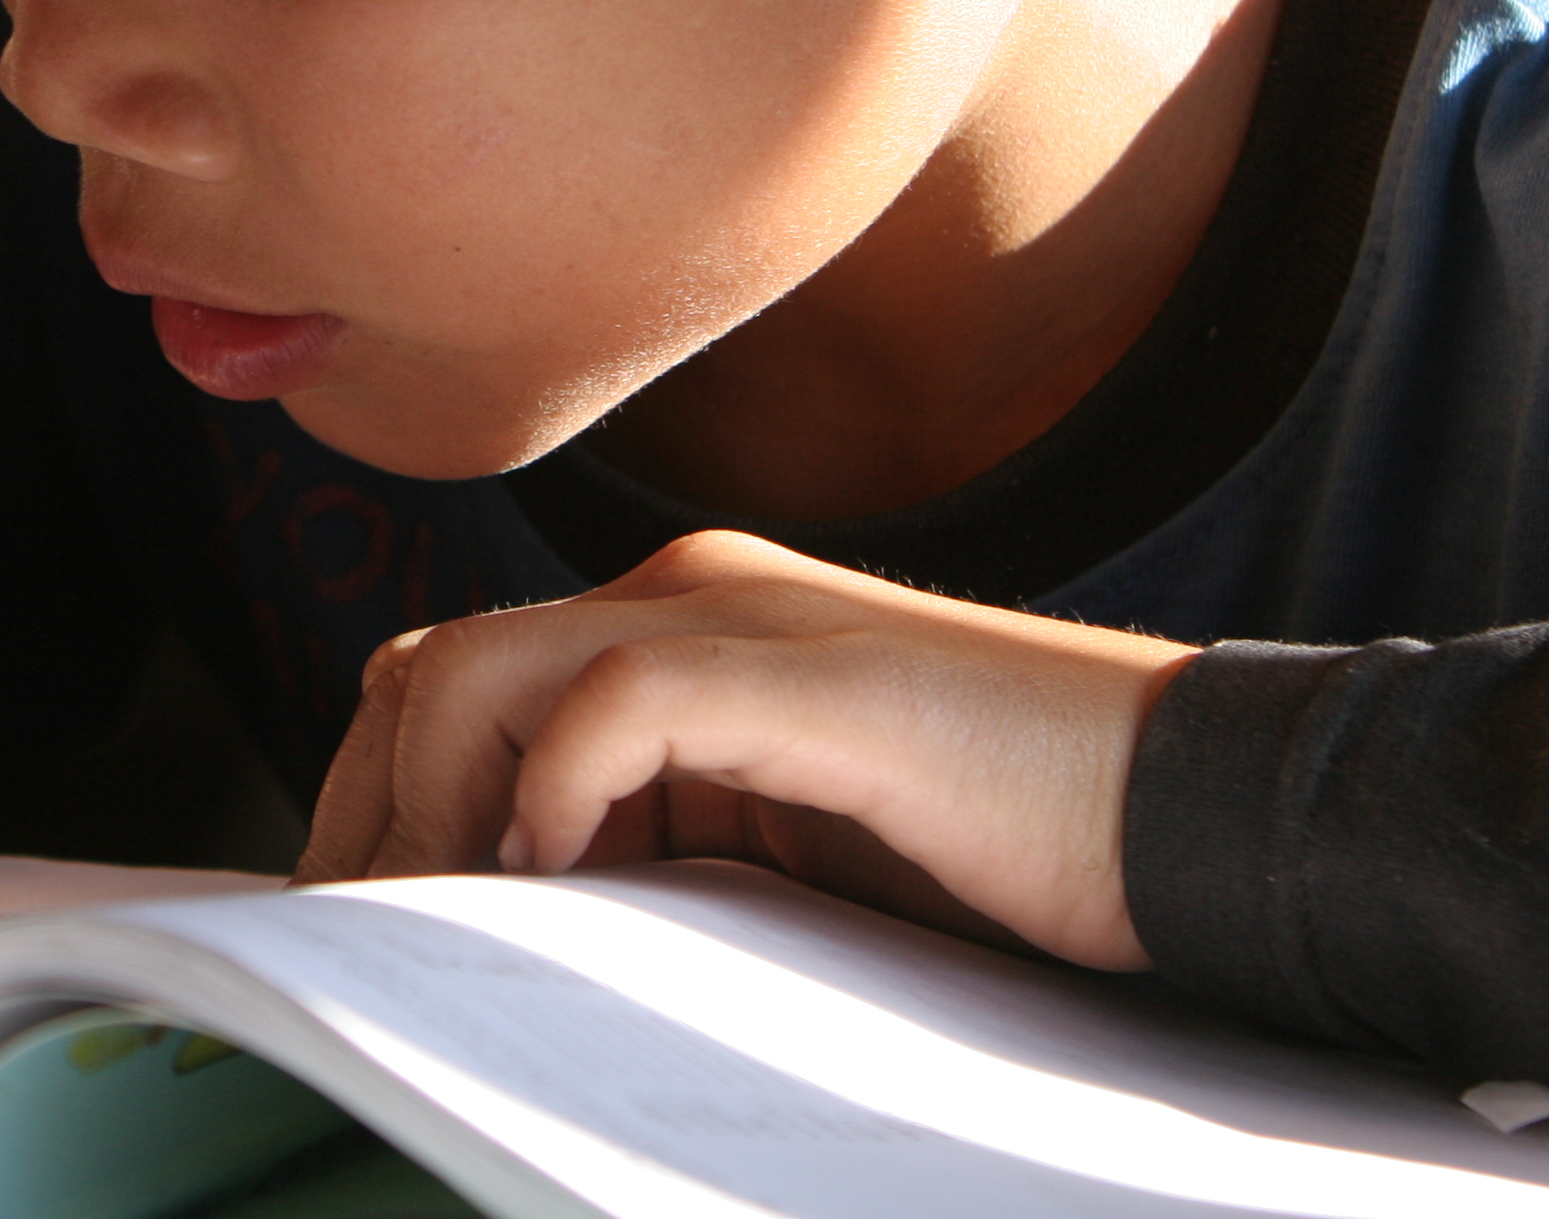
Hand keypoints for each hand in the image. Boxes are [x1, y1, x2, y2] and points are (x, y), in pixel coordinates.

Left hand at [295, 530, 1192, 968]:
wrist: (1196, 816)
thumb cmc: (999, 856)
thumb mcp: (772, 859)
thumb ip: (651, 851)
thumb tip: (499, 930)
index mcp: (675, 627)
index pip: (437, 681)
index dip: (362, 804)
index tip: (351, 937)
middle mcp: (690, 594)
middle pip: (425, 673)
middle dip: (368, 819)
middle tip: (373, 954)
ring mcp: (752, 621)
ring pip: (485, 675)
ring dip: (436, 813)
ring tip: (463, 931)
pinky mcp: (817, 676)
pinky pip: (622, 697)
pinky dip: (562, 788)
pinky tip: (571, 877)